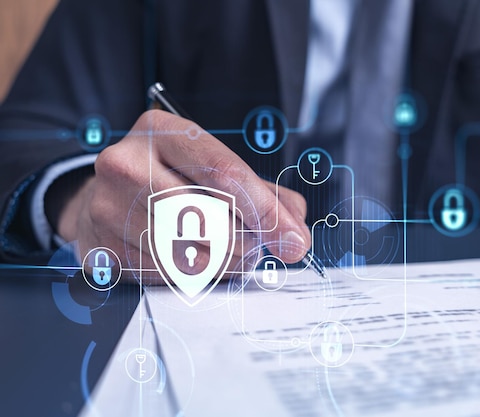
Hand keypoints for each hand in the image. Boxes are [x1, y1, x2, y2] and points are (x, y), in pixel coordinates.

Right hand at [57, 110, 309, 279]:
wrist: (105, 197)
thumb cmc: (173, 180)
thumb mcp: (216, 169)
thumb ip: (265, 194)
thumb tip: (295, 232)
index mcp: (162, 131)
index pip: (224, 172)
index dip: (265, 210)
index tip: (294, 240)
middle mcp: (127, 163)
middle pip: (206, 218)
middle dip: (248, 243)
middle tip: (263, 251)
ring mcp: (107, 207)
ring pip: (188, 254)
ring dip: (226, 264)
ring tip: (234, 255)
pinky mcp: (102, 247)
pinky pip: (166, 276)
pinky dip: (195, 275)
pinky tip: (198, 261)